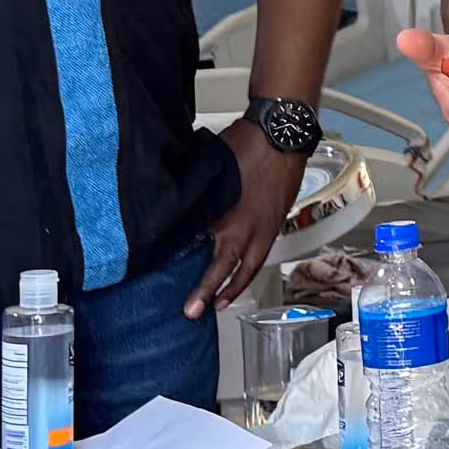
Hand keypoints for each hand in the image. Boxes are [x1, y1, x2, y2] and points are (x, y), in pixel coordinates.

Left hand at [185, 119, 307, 318]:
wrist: (281, 135)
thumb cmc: (246, 144)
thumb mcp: (212, 170)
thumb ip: (198, 193)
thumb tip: (181, 202)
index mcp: (226, 215)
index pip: (200, 248)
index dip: (183, 265)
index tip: (168, 280)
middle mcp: (245, 228)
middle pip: (222, 267)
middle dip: (205, 291)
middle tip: (192, 312)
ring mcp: (263, 229)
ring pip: (246, 267)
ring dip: (232, 288)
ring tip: (219, 303)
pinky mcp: (274, 224)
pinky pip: (260, 256)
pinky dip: (250, 271)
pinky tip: (243, 276)